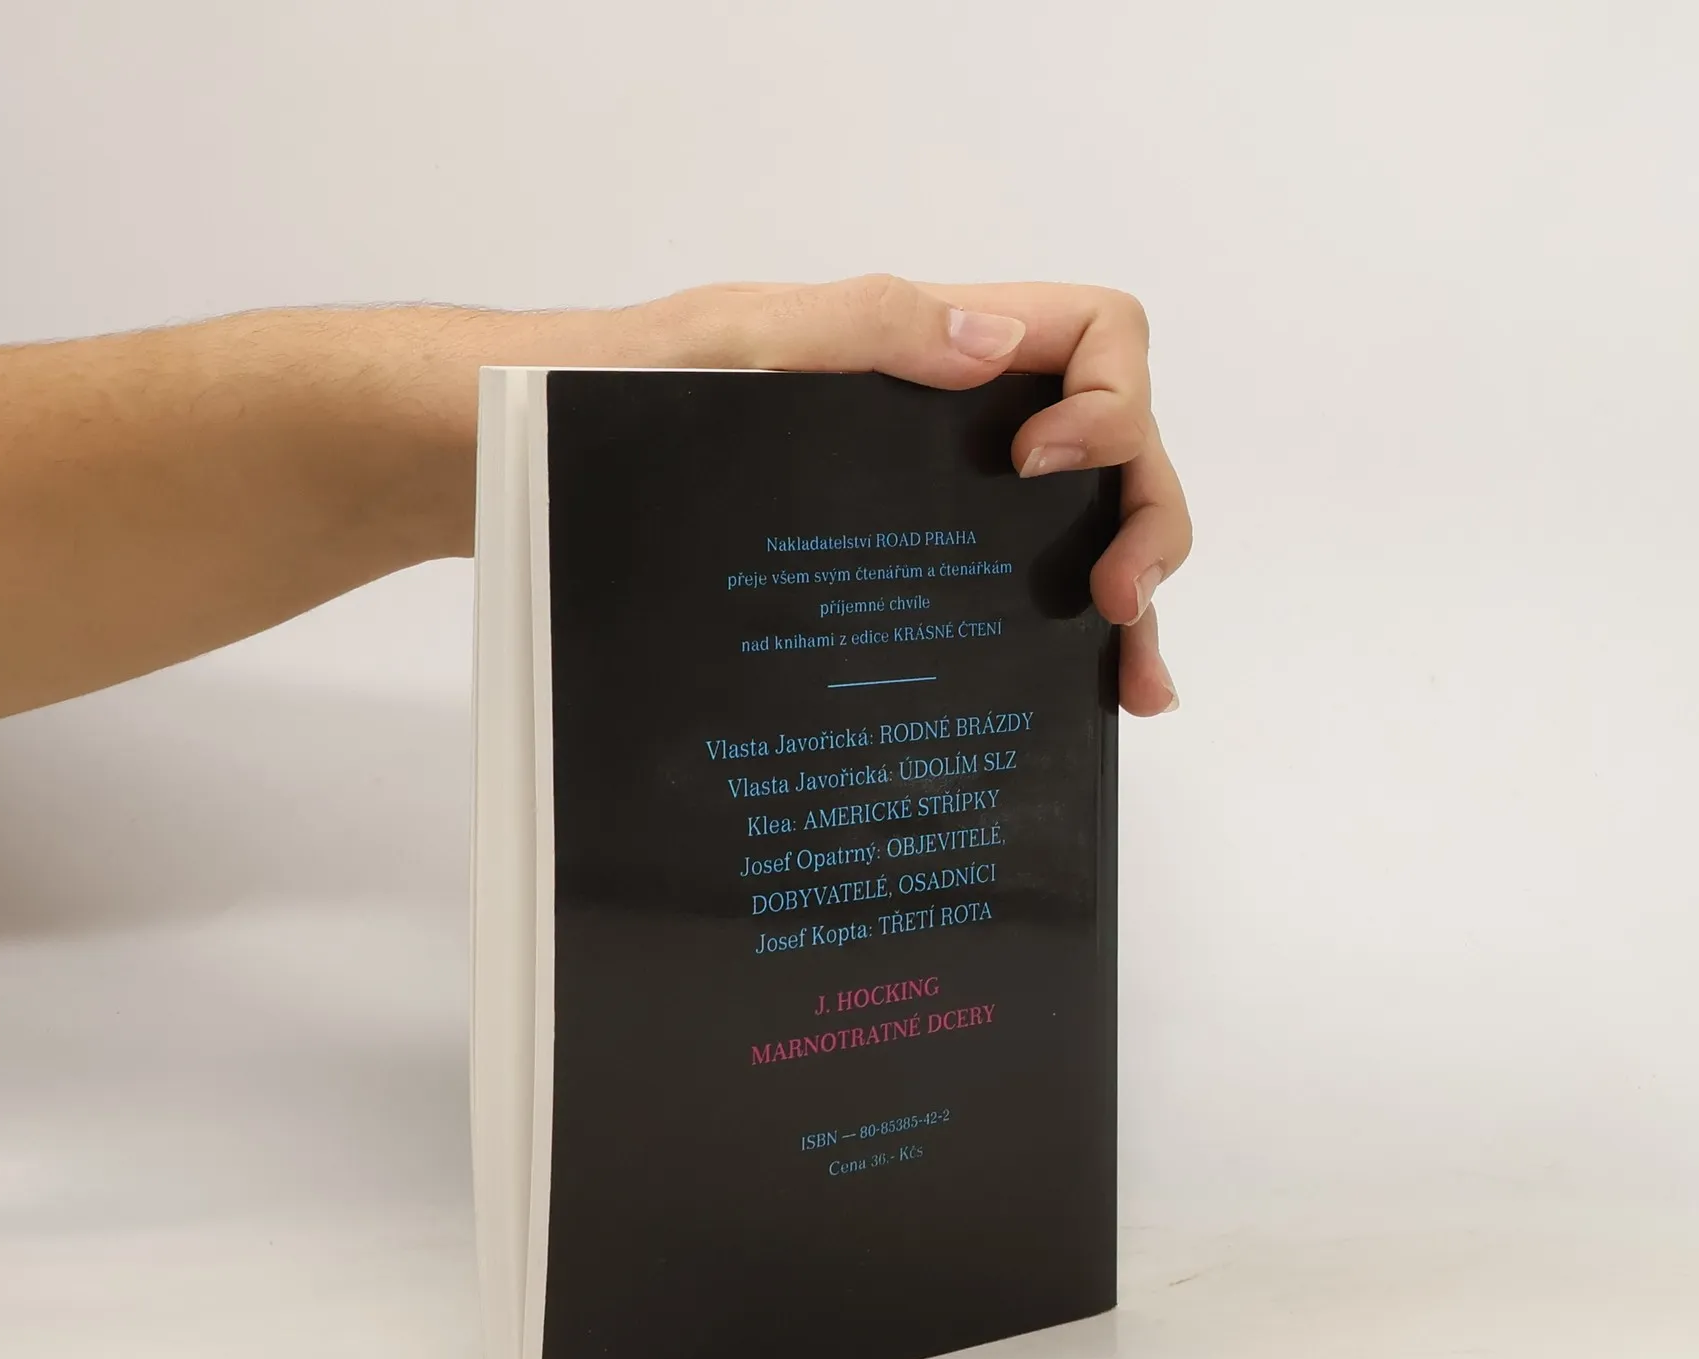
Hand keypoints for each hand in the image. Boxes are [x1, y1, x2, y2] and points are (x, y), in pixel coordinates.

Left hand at [624, 276, 1189, 716]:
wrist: (552, 460)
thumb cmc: (636, 390)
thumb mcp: (741, 341)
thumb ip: (864, 328)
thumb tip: (990, 352)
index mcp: (939, 347)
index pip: (1095, 334)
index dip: (1108, 398)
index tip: (1040, 466)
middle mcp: (965, 425)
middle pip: (1118, 446)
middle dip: (1146, 515)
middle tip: (1117, 596)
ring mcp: (948, 506)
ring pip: (1087, 529)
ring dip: (1135, 590)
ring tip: (1134, 678)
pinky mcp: (916, 572)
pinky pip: (1021, 591)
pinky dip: (1077, 637)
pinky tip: (1099, 691)